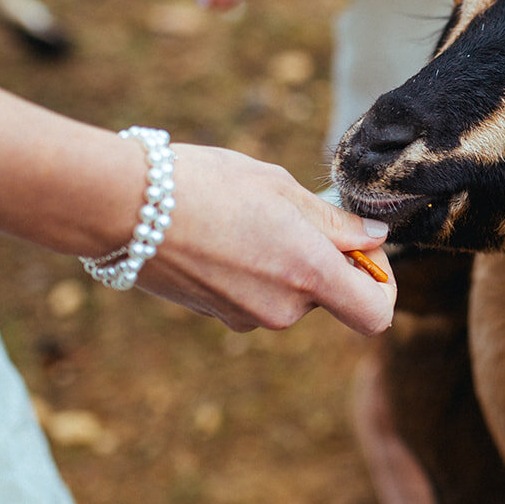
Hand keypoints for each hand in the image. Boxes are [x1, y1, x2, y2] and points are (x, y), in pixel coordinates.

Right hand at [136, 144, 395, 334]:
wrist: (124, 207)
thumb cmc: (205, 185)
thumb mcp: (279, 187)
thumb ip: (333, 221)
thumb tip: (373, 238)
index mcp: (308, 275)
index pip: (375, 312)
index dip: (381, 281)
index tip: (363, 247)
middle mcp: (283, 310)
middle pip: (329, 296)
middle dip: (321, 258)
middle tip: (289, 211)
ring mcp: (246, 319)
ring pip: (289, 294)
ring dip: (283, 261)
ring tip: (246, 217)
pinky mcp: (217, 317)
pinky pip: (255, 296)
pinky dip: (252, 270)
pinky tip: (221, 234)